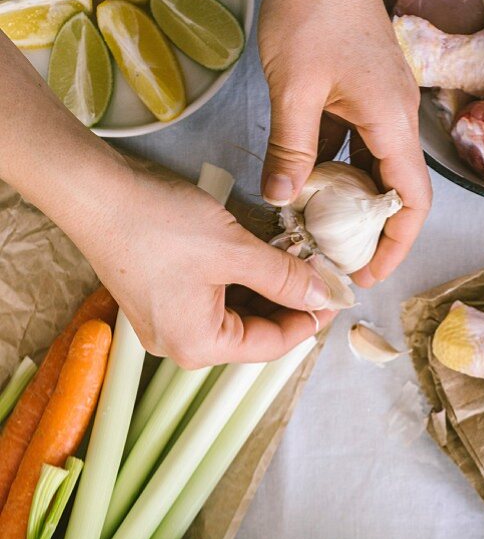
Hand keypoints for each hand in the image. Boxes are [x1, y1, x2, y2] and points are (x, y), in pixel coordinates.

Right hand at [0, 33, 333, 368]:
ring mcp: (164, 325)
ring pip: (232, 315)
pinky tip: (255, 258)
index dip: (309, 319)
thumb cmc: (159, 223)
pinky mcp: (156, 301)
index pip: (271, 345)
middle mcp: (179, 346)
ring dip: (263, 290)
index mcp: (199, 347)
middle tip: (317, 271)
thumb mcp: (235, 250)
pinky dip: (235, 283)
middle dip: (287, 303)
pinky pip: (209, 301)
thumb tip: (326, 295)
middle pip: (251, 334)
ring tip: (292, 259)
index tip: (335, 294)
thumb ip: (285, 277)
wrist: (92, 191)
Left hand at [259, 0, 431, 287]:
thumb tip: (280, 202)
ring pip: (375, 170)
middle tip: (338, 263)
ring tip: (320, 234)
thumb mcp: (293, 87)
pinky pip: (357, 144)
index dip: (396, 246)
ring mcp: (381, 104)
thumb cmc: (312, 6)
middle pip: (398, 192)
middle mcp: (396, 118)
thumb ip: (290, 150)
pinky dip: (337, 170)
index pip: (413, 202)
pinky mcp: (362, 91)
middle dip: (373, 234)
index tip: (370, 275)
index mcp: (391, 123)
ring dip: (352, 204)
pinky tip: (305, 185)